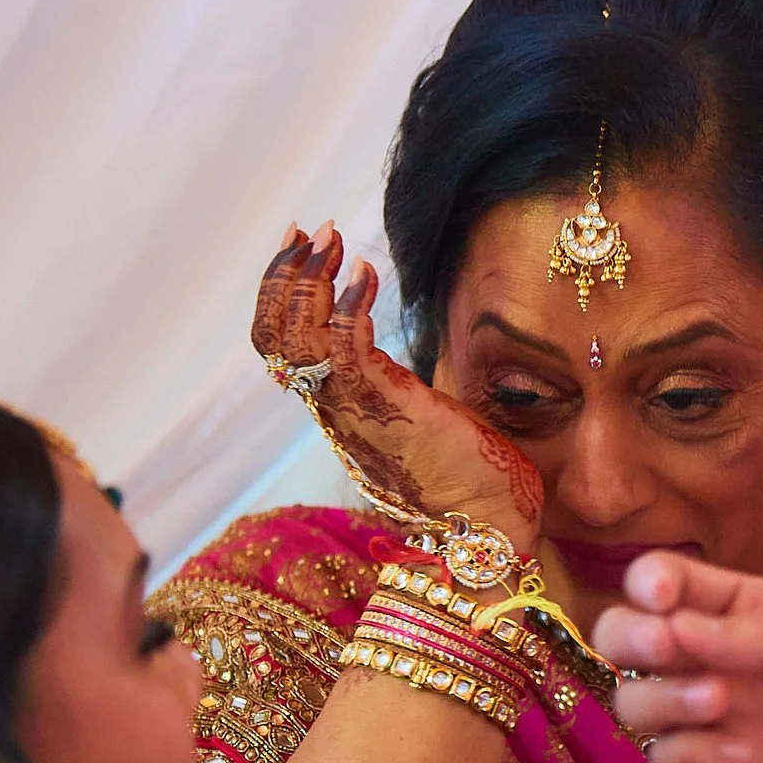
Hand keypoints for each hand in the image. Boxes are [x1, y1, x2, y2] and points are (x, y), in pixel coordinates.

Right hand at [252, 223, 543, 550]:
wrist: (488, 532)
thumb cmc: (470, 482)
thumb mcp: (423, 420)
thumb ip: (399, 389)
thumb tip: (402, 360)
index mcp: (342, 412)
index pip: (284, 349)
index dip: (283, 295)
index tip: (304, 247)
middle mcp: (336, 412)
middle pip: (274, 338)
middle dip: (285, 276)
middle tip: (309, 230)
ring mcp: (355, 411)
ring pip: (297, 339)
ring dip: (310, 279)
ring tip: (331, 237)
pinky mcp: (385, 409)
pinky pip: (345, 347)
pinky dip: (349, 302)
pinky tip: (366, 273)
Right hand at [595, 552, 762, 762]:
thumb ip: (760, 634)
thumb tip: (677, 629)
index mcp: (750, 610)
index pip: (671, 585)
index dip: (650, 583)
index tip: (663, 594)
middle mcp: (725, 663)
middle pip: (632, 644)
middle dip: (630, 637)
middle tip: (667, 647)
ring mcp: (727, 723)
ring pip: (640, 707)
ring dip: (659, 700)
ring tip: (718, 703)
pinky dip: (690, 757)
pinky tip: (741, 755)